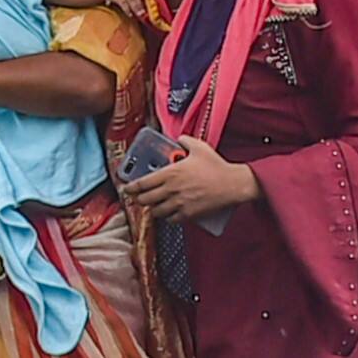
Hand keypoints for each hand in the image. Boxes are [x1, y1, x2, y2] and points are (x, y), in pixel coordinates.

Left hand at [122, 136, 259, 222]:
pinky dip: (166, 217)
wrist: (232, 184)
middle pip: (146, 199)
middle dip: (139, 199)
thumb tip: (179, 138)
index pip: (143, 183)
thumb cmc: (216, 165)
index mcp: (170, 173)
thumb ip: (185, 140)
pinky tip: (167, 213)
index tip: (126, 188)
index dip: (131, 187)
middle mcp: (171, 190)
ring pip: (157, 211)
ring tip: (152, 205)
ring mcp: (179, 203)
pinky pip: (171, 219)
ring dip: (152, 209)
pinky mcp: (189, 214)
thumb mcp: (199, 147)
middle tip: (138, 197)